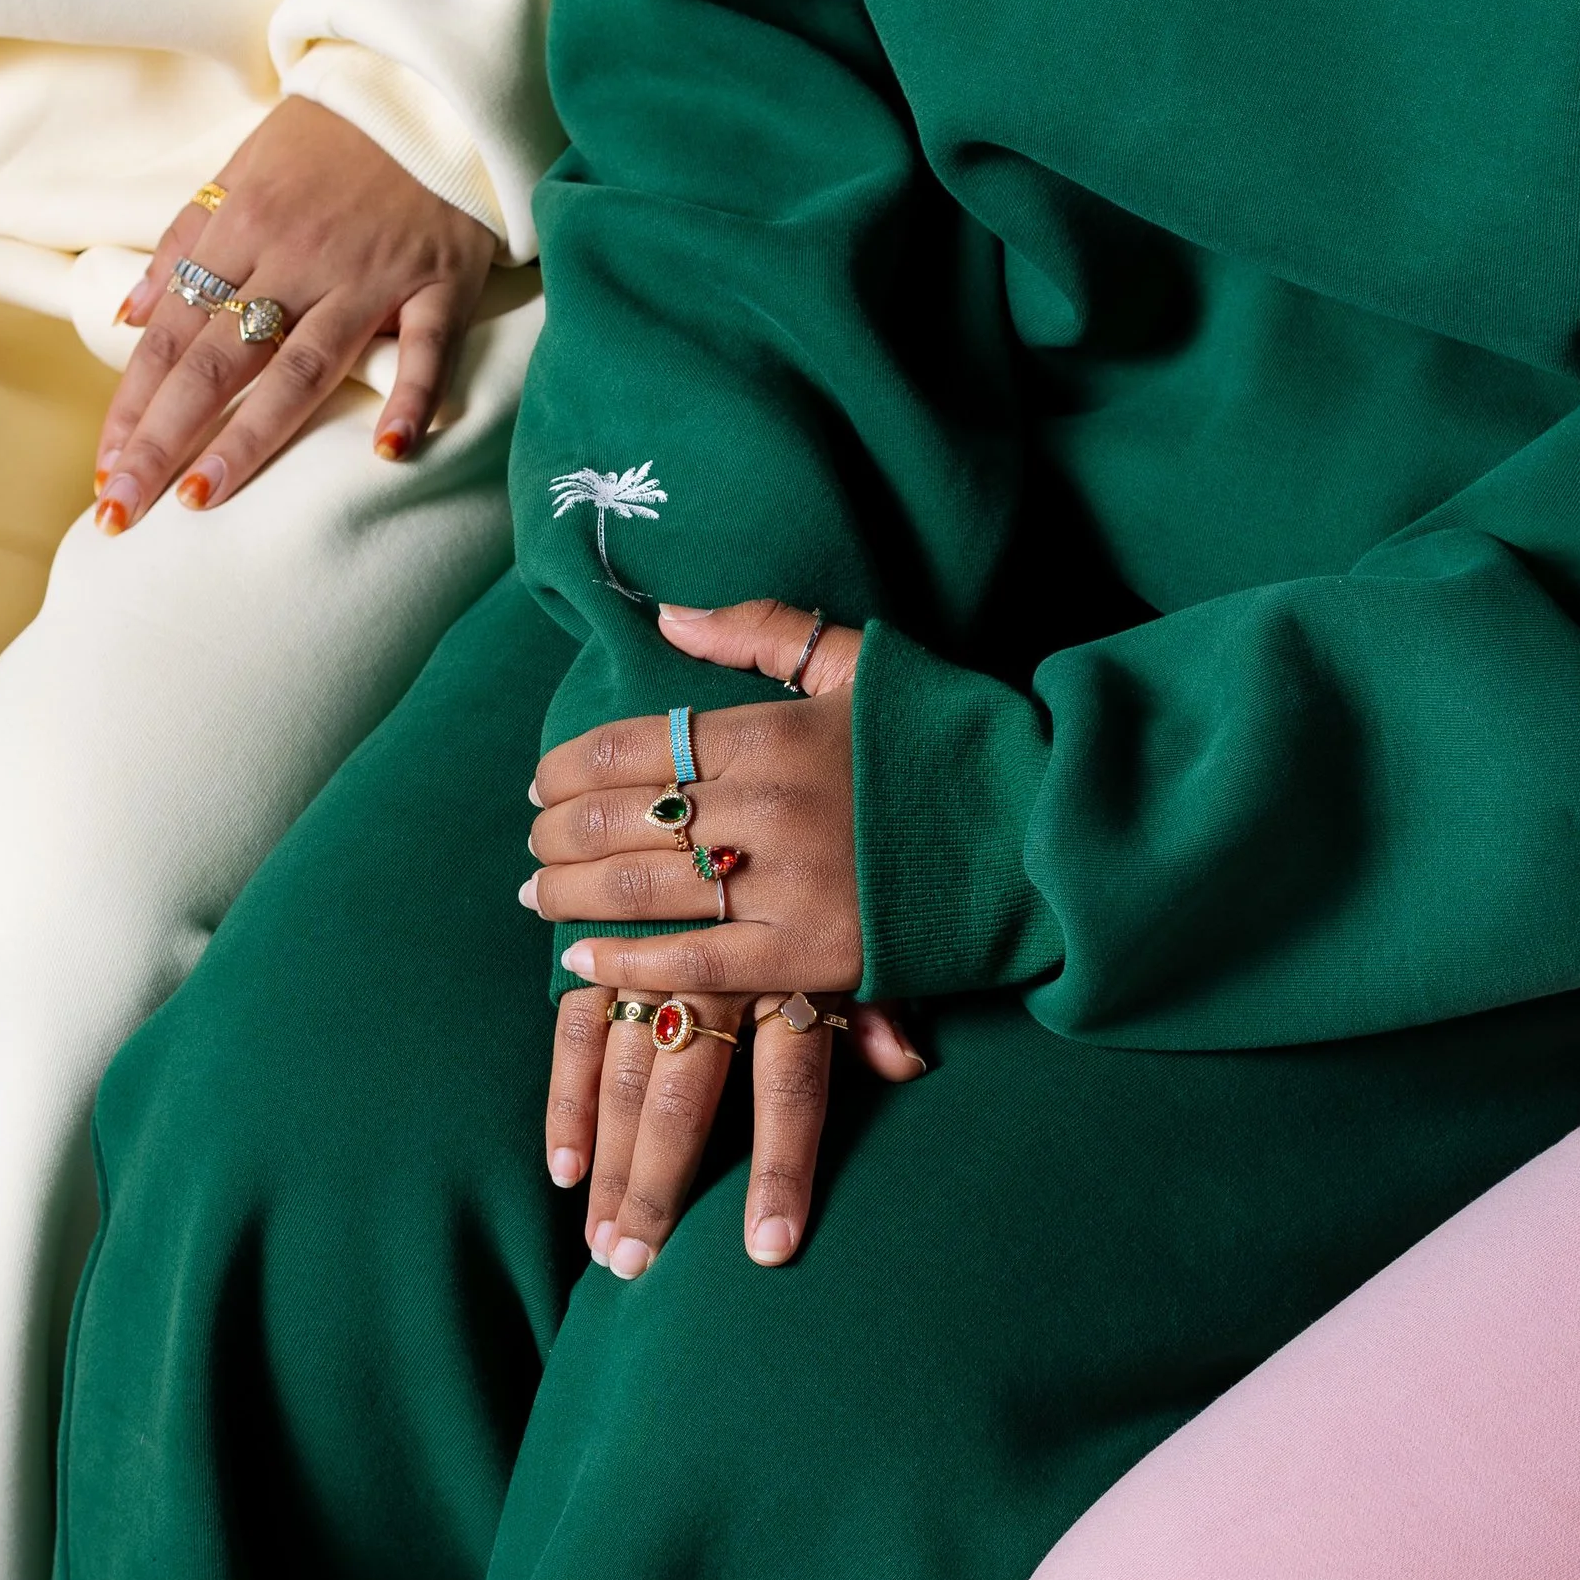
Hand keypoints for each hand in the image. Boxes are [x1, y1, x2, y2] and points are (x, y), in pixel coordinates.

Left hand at [94, 96, 495, 530]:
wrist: (429, 84)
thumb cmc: (331, 138)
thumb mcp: (240, 170)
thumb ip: (185, 245)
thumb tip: (129, 318)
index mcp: (241, 228)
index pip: (173, 334)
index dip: (133, 405)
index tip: (104, 471)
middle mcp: (296, 258)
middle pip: (218, 360)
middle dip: (163, 438)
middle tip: (121, 510)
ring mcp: (369, 274)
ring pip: (302, 365)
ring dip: (251, 435)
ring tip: (201, 496)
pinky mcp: (439, 281)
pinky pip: (426, 346)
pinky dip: (412, 395)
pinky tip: (387, 449)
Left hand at [527, 598, 919, 1274]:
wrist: (1048, 832)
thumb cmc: (959, 740)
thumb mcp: (866, 661)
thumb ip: (764, 634)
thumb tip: (666, 613)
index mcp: (777, 730)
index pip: (634, 743)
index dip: (570, 766)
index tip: (540, 780)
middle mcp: (771, 806)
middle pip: (624, 818)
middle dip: (558, 831)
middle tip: (531, 840)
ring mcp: (790, 885)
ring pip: (645, 889)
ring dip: (574, 892)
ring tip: (540, 894)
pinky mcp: (816, 957)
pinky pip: (696, 966)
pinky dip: (629, 964)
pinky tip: (583, 961)